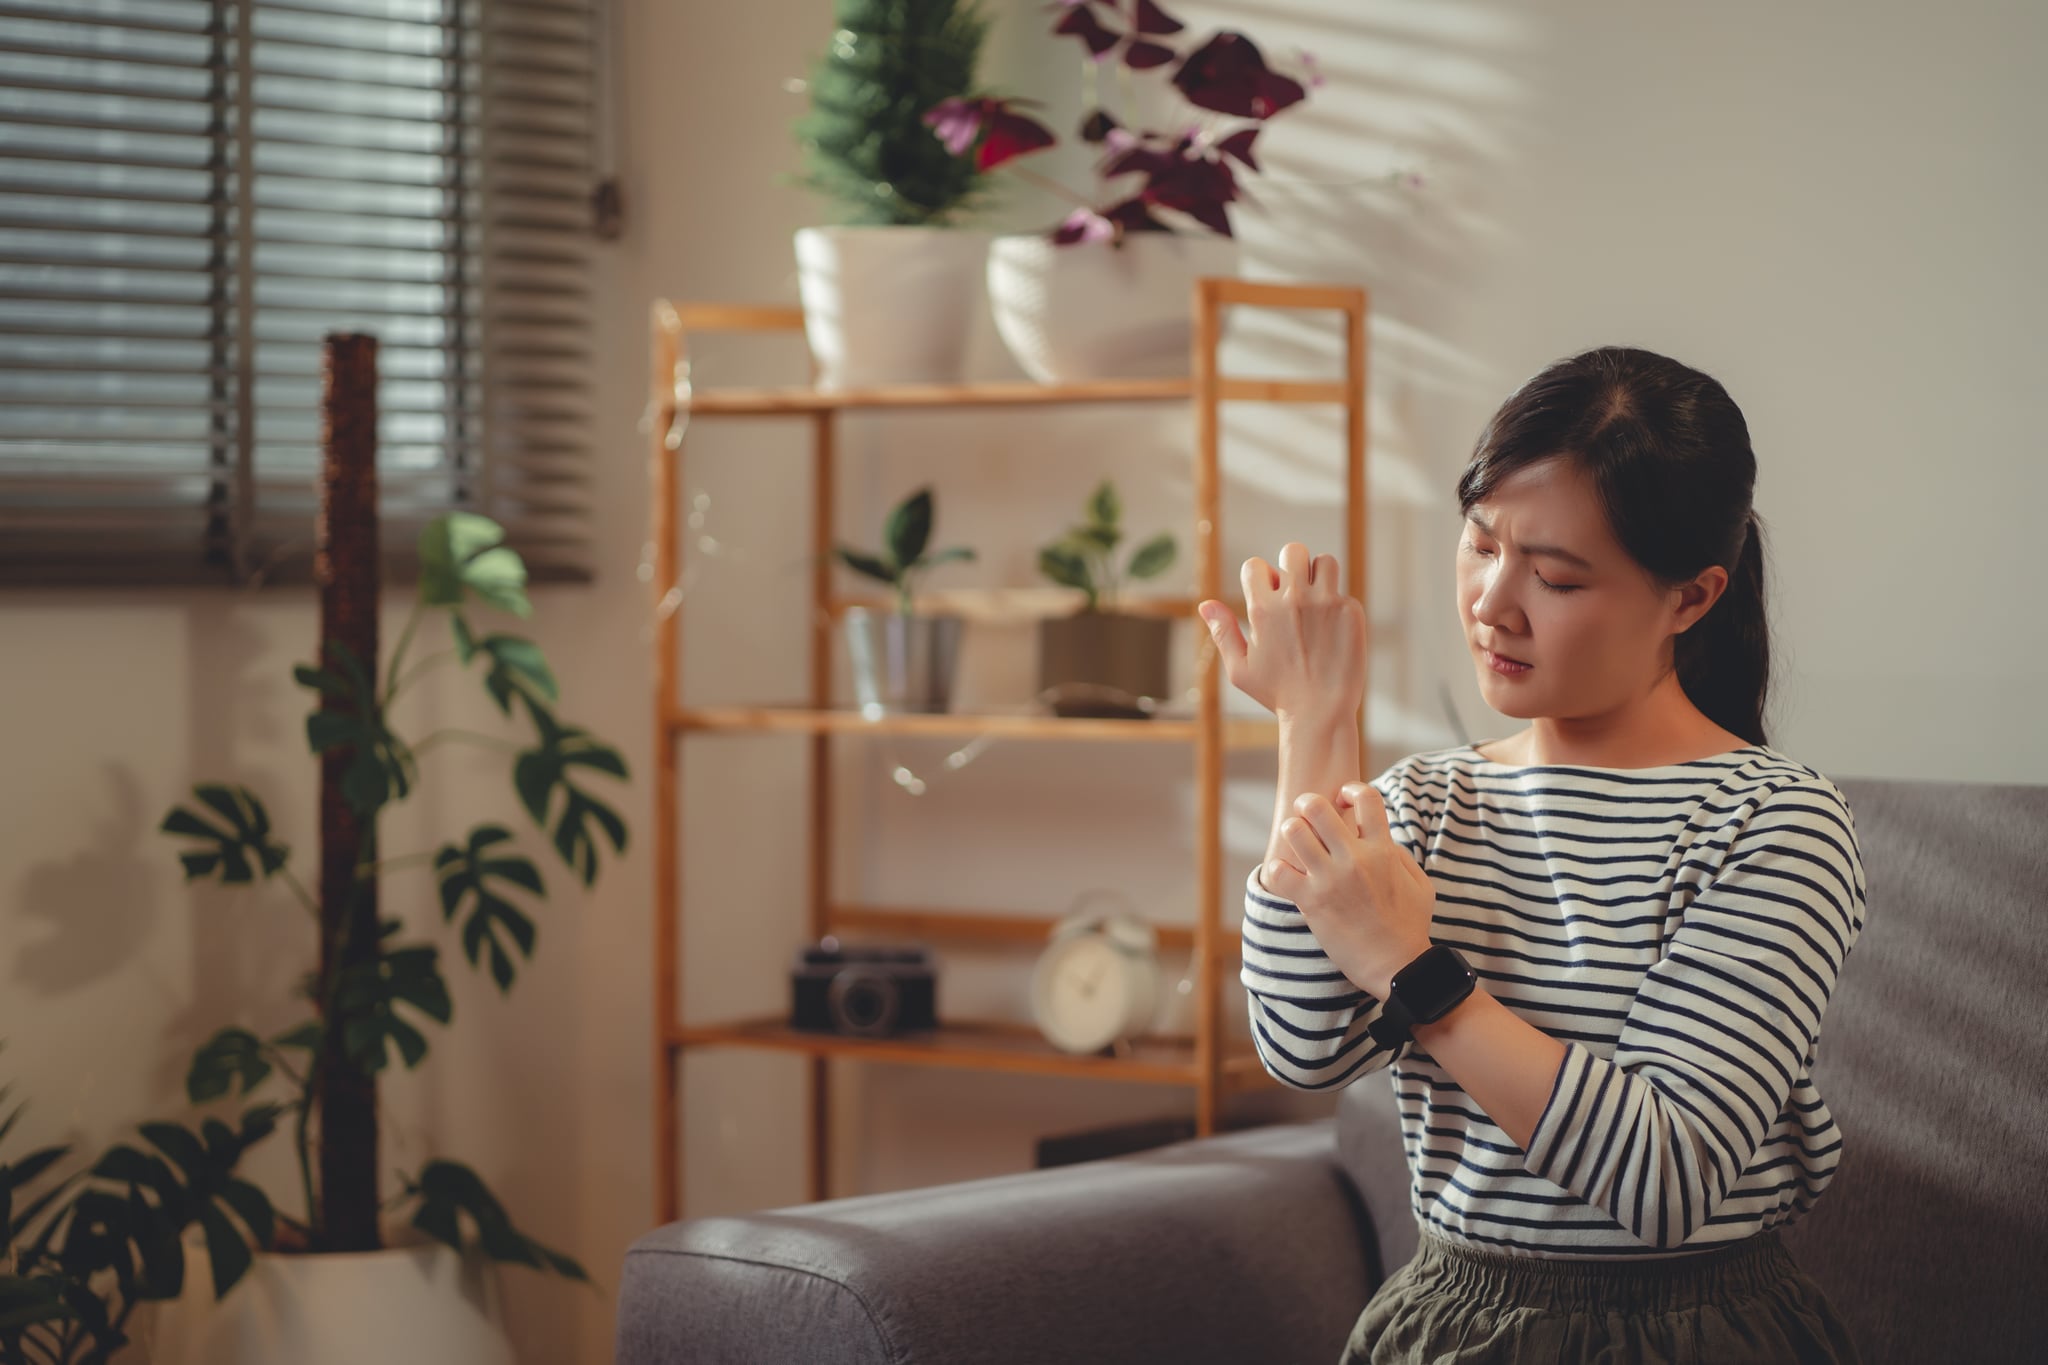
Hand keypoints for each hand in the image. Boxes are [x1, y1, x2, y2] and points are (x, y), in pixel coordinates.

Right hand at [1197, 542, 1365, 722]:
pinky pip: (1344, 592)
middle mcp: (1293, 599)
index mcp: (1262, 610)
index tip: (1268, 597)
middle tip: (1296, 591)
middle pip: (1292, 550)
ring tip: (1318, 602)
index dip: (1260, 579)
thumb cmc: (1277, 694)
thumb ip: (1223, 632)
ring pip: (1324, 561)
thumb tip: (1205, 604)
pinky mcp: (1350, 611)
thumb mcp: (1240, 668)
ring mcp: (1325, 603)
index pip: (1255, 565)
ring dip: (1319, 576)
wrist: (1321, 712)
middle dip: (1292, 565)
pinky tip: (1334, 632)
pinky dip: (1339, 606)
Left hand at [1264, 781, 1435, 999]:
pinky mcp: (1311, 902)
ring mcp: (1331, 879)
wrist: (1398, 967)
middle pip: (1317, 807)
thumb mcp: (1420, 884)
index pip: (1366, 797)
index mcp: (1383, 850)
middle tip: (1308, 817)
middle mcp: (1355, 859)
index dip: (1351, 790)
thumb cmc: (1410, 926)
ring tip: (1297, 845)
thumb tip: (1382, 836)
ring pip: (1293, 831)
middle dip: (1308, 805)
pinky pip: (1277, 871)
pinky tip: (1288, 877)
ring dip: (1291, 833)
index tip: (1344, 800)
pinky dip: (1277, 871)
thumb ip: (1400, 854)